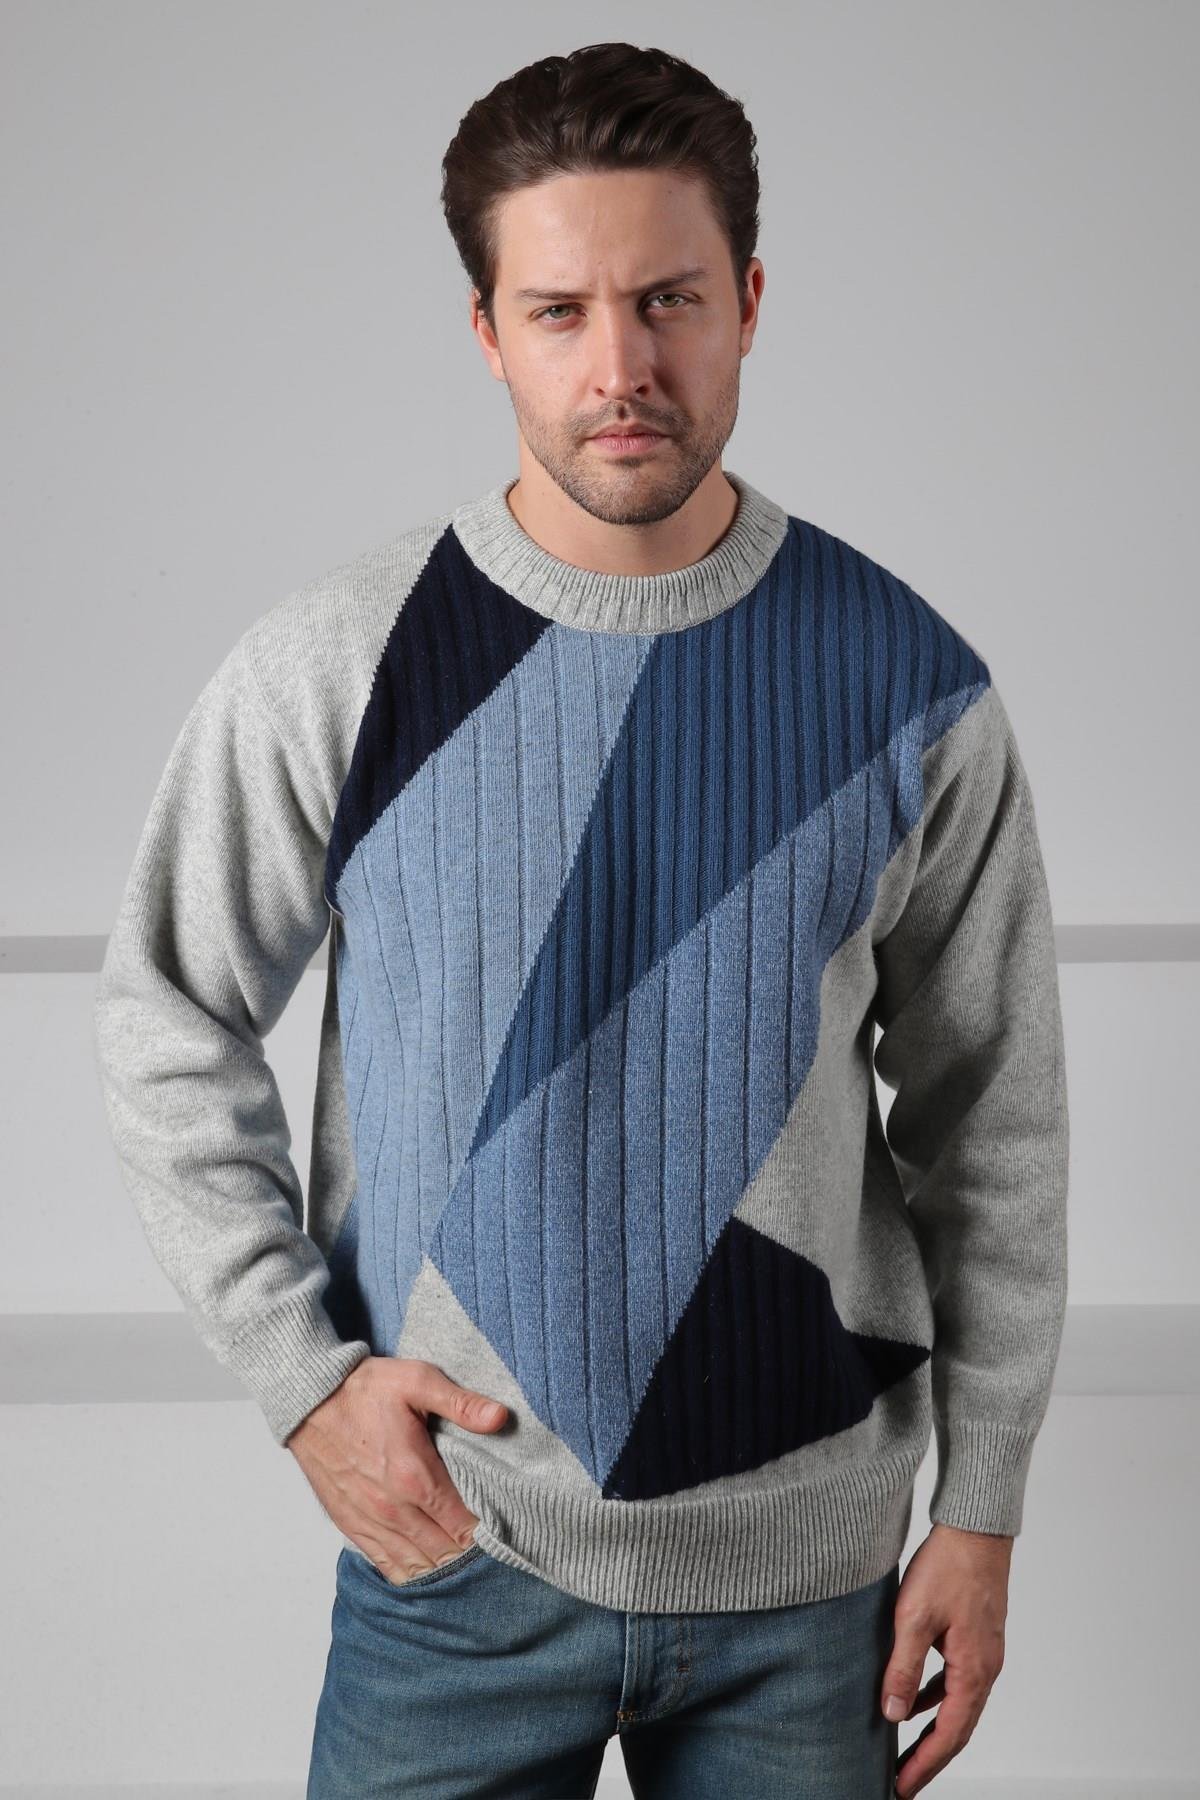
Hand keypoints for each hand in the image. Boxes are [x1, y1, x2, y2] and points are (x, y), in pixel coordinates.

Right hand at [284, 1356, 508, 1583]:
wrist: (309, 1399)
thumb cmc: (365, 1389)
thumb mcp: (417, 1381)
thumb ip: (461, 1403)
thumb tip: (500, 1417)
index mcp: (415, 1476)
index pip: (464, 1525)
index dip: (488, 1532)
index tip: (504, 1527)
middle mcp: (393, 1509)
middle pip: (444, 1552)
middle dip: (470, 1553)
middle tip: (491, 1546)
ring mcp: (370, 1521)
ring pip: (417, 1565)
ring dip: (443, 1566)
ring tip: (464, 1558)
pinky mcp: (351, 1525)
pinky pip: (386, 1564)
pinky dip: (411, 1571)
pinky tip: (427, 1567)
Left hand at [881, 1521, 1011, 1796]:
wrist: (976, 1527)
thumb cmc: (948, 1566)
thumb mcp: (914, 1617)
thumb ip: (903, 1668)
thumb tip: (893, 1714)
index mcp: (973, 1671)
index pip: (949, 1736)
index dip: (925, 1765)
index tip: (901, 1788)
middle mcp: (985, 1669)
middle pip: (958, 1729)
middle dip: (930, 1758)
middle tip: (903, 1781)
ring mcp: (984, 1654)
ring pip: (958, 1706)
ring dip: (934, 1732)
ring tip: (905, 1751)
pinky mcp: (976, 1638)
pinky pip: (956, 1682)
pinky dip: (937, 1699)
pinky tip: (915, 1699)